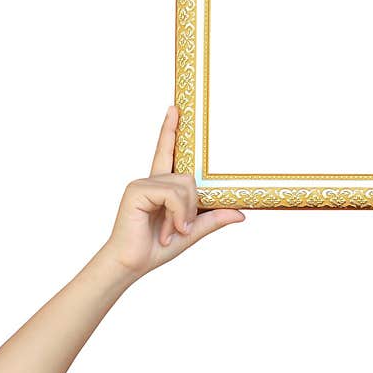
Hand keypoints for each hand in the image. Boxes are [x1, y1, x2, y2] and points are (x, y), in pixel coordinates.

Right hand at [101, 106, 243, 276]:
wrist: (131, 263)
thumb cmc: (155, 248)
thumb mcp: (192, 232)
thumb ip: (213, 218)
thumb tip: (241, 213)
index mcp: (160, 186)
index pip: (167, 151)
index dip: (170, 130)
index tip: (175, 108)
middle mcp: (151, 179)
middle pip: (190, 177)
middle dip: (193, 204)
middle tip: (183, 228)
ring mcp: (143, 182)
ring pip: (185, 185)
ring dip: (186, 213)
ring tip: (174, 231)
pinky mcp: (138, 189)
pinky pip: (172, 194)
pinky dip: (178, 213)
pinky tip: (169, 229)